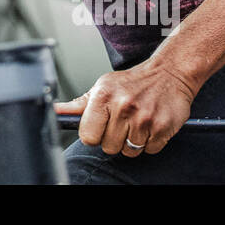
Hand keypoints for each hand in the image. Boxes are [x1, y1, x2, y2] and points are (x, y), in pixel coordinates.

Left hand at [53, 59, 196, 156]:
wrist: (169, 73)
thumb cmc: (132, 82)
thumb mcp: (103, 87)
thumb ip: (79, 105)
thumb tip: (55, 112)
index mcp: (104, 96)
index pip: (88, 136)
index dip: (93, 135)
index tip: (100, 127)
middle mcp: (123, 106)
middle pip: (108, 147)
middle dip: (114, 138)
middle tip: (123, 122)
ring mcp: (144, 118)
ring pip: (129, 151)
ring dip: (133, 142)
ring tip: (137, 123)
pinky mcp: (162, 127)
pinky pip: (149, 150)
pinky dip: (150, 142)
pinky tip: (150, 125)